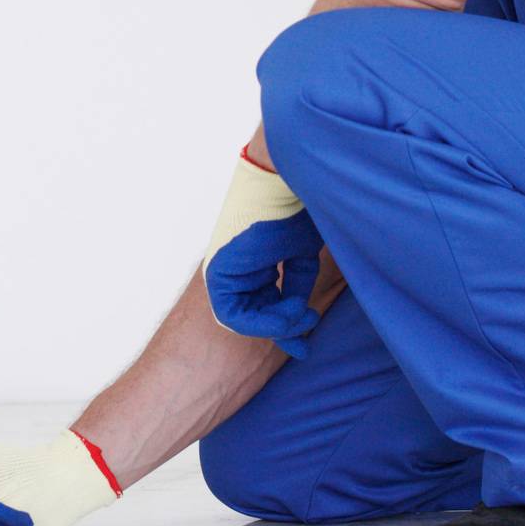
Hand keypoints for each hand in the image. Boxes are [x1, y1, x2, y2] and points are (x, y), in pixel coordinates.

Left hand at [202, 148, 323, 357]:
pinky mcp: (217, 273)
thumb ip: (296, 285)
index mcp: (253, 263)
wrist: (283, 182)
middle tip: (306, 337)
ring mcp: (224, 272)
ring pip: (244, 319)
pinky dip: (262, 321)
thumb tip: (299, 314)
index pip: (265, 304)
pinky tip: (288, 310)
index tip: (306, 343)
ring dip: (276, 325)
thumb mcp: (300, 254)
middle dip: (283, 331)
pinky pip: (233, 314)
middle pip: (256, 315)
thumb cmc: (294, 209)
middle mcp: (236, 270)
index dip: (286, 326)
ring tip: (302, 314)